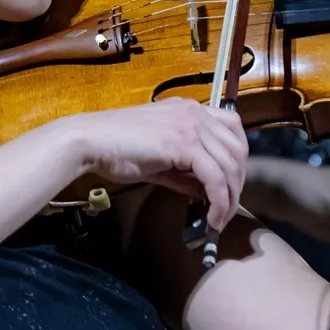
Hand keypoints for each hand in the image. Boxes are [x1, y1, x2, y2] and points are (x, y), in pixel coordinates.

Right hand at [74, 99, 248, 233]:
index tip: (230, 184)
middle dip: (238, 183)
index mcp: (190, 110)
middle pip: (238, 149)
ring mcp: (192, 126)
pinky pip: (215, 177)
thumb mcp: (160, 159)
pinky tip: (212, 217)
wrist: (91, 141)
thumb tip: (206, 193)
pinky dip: (219, 201)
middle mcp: (196, 113)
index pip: (233, 128)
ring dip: (231, 197)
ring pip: (230, 165)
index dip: (238, 158)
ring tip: (220, 219)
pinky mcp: (185, 144)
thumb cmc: (117, 148)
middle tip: (228, 209)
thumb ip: (185, 172)